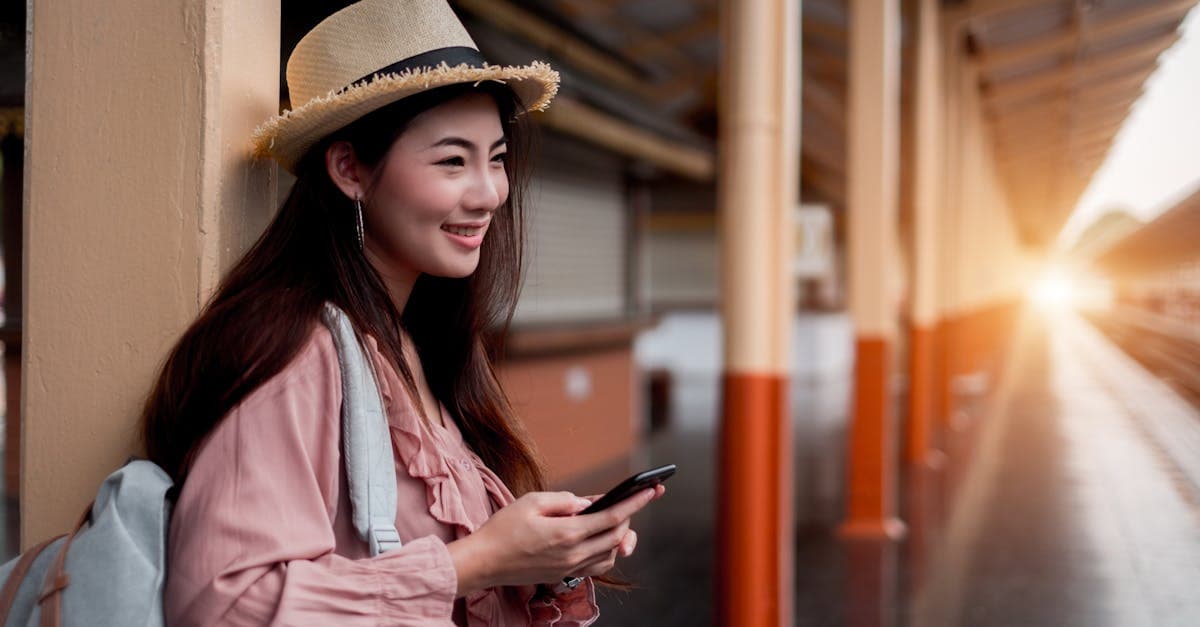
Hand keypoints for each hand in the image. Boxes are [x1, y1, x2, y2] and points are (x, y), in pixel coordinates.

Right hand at [446, 485, 663, 595]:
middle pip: (616, 536)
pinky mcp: (564, 575)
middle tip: (636, 498)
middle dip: (630, 515)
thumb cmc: (503, 529)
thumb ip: (564, 500)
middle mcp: (573, 554)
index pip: (612, 517)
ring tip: (618, 518)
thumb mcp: (531, 501)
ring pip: (610, 554)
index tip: (652, 490)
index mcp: (567, 533)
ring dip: (619, 536)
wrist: (484, 562)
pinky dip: (607, 552)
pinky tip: (602, 539)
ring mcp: (570, 568)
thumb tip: (587, 503)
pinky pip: (597, 566)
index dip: (636, 503)